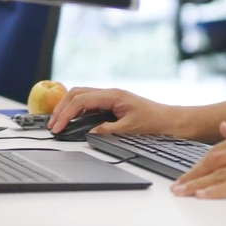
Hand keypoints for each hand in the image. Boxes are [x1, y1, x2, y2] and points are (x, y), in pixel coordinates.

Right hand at [48, 87, 180, 135]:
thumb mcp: (130, 129)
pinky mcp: (112, 104)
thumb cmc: (156, 122)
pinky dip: (78, 110)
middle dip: (62, 107)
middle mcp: (111, 93)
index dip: (66, 113)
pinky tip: (73, 121)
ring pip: (82, 97)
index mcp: (114, 95)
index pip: (82, 100)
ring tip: (59, 123)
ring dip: (68, 108)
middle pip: (77, 93)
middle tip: (53, 124)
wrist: (172, 121)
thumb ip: (108, 130)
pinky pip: (90, 103)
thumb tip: (89, 133)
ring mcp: (111, 98)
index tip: (58, 127)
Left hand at [171, 122, 225, 198]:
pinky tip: (204, 195)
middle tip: (177, 185)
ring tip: (183, 192)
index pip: (219, 148)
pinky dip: (217, 191)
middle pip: (216, 160)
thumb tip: (222, 126)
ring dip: (199, 184)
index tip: (186, 174)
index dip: (199, 162)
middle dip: (193, 174)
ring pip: (223, 173)